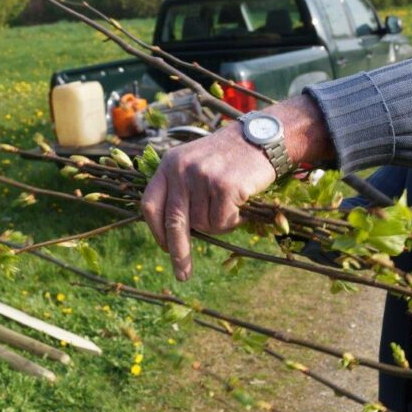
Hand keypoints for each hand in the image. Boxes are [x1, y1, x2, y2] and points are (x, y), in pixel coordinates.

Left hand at [142, 121, 274, 280]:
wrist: (261, 137)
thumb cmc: (227, 157)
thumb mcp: (193, 162)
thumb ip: (179, 190)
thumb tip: (171, 235)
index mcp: (169, 165)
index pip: (150, 205)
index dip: (156, 230)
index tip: (164, 247)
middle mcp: (181, 170)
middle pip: (174, 222)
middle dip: (178, 253)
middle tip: (182, 274)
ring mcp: (203, 177)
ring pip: (203, 224)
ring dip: (217, 224)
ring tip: (229, 204)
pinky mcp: (225, 186)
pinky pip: (223, 221)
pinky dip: (233, 221)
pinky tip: (240, 202)